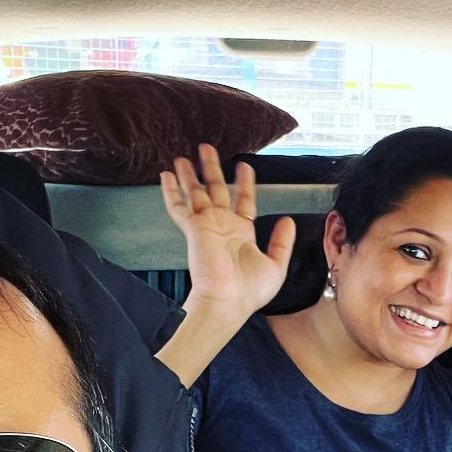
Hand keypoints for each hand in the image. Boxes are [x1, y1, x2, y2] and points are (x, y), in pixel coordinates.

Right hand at [160, 143, 295, 322]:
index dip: (244, 182)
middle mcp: (223, 225)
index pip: (244, 200)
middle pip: (216, 189)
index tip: (244, 166)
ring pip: (195, 193)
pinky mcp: (194, 229)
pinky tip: (164, 177)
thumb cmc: (250, 291)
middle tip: (207, 148)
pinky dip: (170, 192)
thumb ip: (282, 241)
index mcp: (242, 232)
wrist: (228, 302)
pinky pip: (178, 207)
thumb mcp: (276, 264)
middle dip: (211, 168)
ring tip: (182, 156)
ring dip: (189, 174)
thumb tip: (287, 219)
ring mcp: (207, 226)